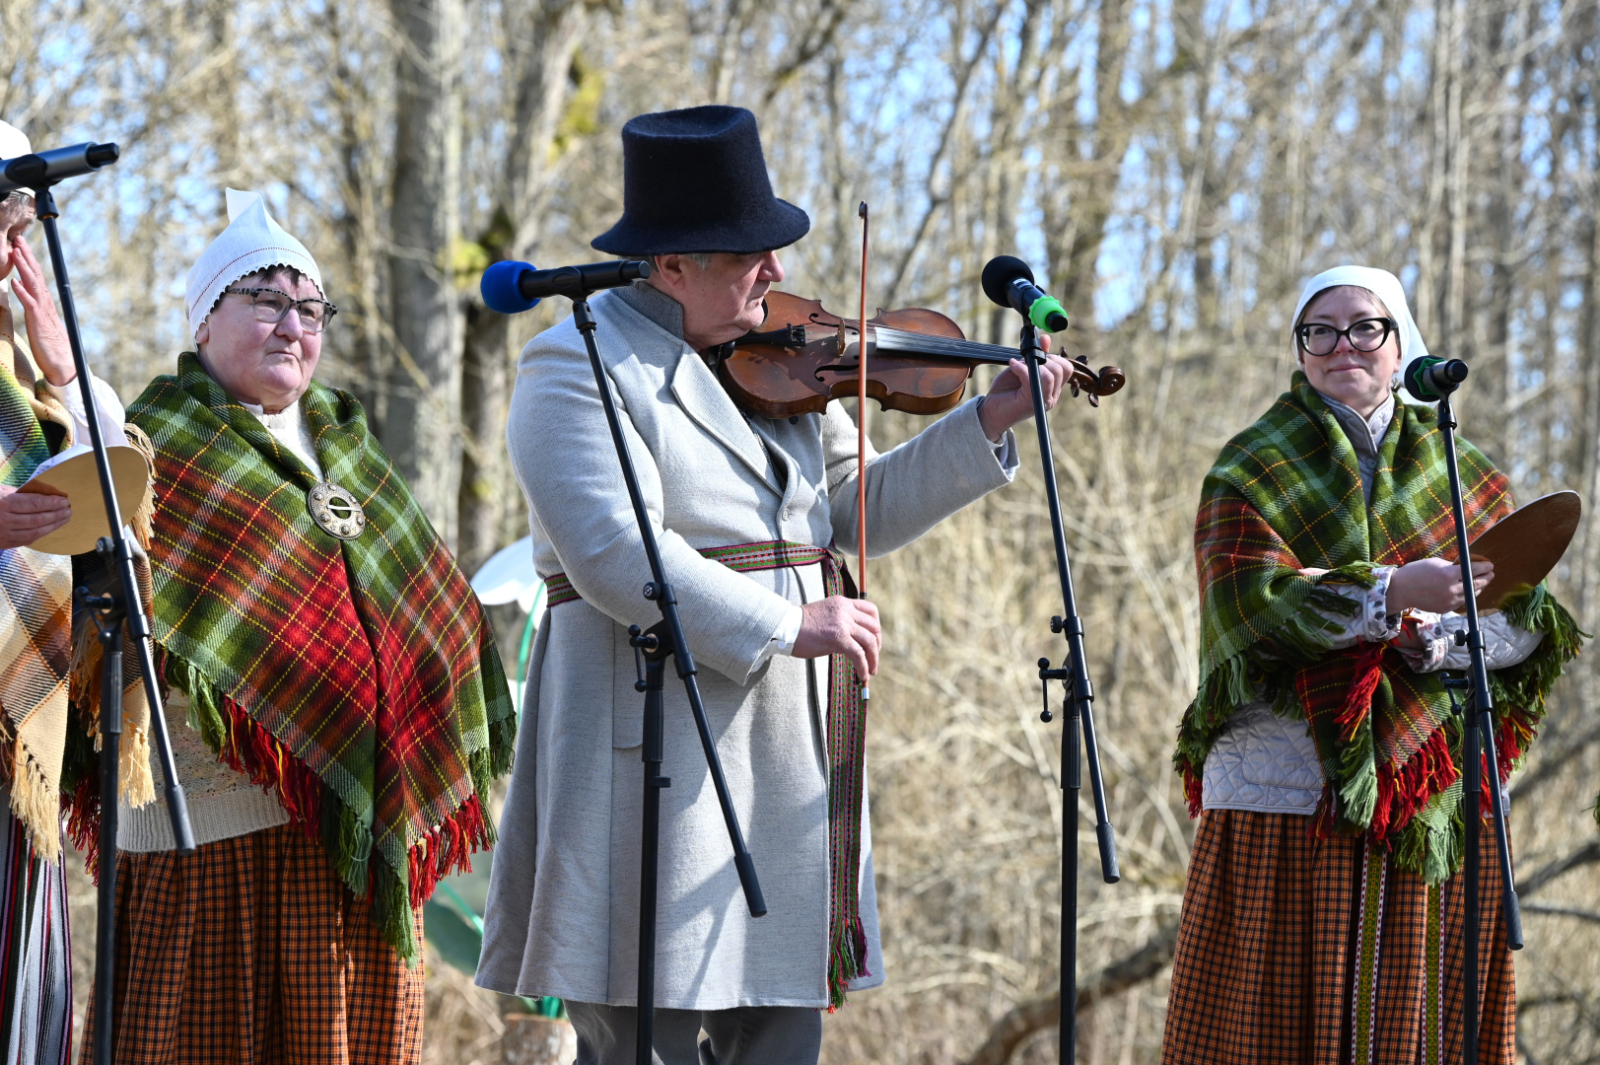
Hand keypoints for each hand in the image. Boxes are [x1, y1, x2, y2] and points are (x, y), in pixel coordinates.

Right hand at [0, 485, 69, 548]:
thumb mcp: (0, 491)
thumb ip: (19, 492)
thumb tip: (44, 494)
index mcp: (4, 504)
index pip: (34, 504)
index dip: (51, 503)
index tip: (64, 500)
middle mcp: (5, 520)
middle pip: (37, 519)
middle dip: (56, 514)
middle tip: (68, 510)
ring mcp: (5, 534)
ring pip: (35, 532)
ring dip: (53, 525)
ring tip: (65, 518)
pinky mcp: (5, 543)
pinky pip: (28, 540)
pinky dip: (42, 533)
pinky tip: (51, 527)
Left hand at [10, 236, 74, 386]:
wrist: (64, 364)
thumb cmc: (52, 346)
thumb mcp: (40, 321)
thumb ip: (33, 305)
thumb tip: (21, 290)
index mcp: (45, 303)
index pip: (36, 276)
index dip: (28, 260)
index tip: (20, 245)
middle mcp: (45, 303)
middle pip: (35, 275)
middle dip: (26, 256)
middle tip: (18, 238)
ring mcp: (43, 312)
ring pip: (33, 284)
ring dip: (23, 268)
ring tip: (15, 252)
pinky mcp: (39, 322)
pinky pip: (30, 304)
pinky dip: (22, 292)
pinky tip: (14, 282)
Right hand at [793, 595, 880, 680]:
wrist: (785, 627)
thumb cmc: (801, 625)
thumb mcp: (825, 614)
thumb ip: (840, 620)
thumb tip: (853, 638)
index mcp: (843, 603)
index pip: (871, 610)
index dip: (876, 626)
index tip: (874, 639)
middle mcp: (846, 610)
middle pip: (874, 626)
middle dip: (877, 644)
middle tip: (873, 657)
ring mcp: (843, 624)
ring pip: (869, 641)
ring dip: (873, 658)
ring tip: (871, 671)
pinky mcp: (839, 638)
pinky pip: (858, 654)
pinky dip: (863, 666)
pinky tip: (863, 675)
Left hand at [977, 335, 1070, 441]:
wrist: (991, 412)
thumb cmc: (1006, 391)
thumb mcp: (1022, 368)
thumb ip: (1036, 356)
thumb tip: (1045, 338)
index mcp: (1053, 388)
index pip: (1066, 368)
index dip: (1055, 356)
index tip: (1040, 354)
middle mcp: (1051, 396)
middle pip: (1060, 370)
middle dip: (1044, 359)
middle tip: (1028, 360)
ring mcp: (1042, 401)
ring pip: (1050, 375)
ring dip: (1034, 364)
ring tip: (1020, 366)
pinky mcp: (1030, 402)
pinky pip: (1031, 378)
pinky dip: (1021, 368)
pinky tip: (1012, 365)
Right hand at [1385, 557, 1492, 614]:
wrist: (1401, 590)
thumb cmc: (1416, 572)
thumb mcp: (1436, 563)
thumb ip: (1453, 566)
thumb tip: (1468, 567)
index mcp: (1448, 574)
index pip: (1473, 570)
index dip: (1484, 567)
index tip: (1490, 565)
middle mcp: (1450, 589)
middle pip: (1476, 584)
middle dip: (1485, 578)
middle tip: (1490, 574)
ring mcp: (1448, 601)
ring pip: (1471, 595)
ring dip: (1478, 588)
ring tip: (1481, 583)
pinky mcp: (1445, 608)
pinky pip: (1461, 602)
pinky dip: (1466, 595)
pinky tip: (1467, 591)